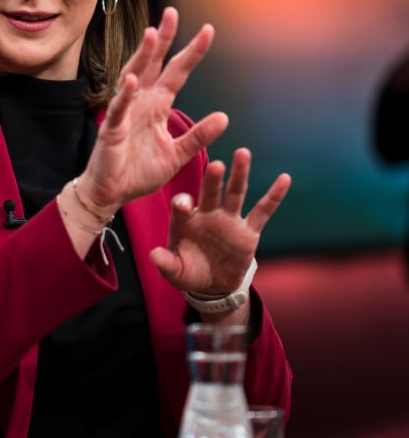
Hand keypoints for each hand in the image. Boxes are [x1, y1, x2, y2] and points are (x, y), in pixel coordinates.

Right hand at [79, 7, 228, 213]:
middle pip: (154, 64)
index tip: (207, 30)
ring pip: (134, 76)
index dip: (191, 52)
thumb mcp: (177, 154)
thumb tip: (225, 117)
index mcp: (158, 105)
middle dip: (164, 39)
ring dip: (143, 56)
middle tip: (172, 13)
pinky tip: (133, 79)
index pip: (177, 72)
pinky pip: (119, 108)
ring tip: (153, 35)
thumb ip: (198, 136)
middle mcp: (142, 102)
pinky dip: (125, 94)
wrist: (112, 193)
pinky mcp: (112, 129)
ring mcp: (125, 112)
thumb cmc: (140, 172)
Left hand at [149, 149, 290, 295]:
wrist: (212, 284)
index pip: (182, 207)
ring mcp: (229, 220)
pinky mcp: (249, 231)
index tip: (182, 203)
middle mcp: (208, 214)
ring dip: (239, 174)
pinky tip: (284, 179)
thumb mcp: (175, 271)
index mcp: (186, 221)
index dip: (182, 204)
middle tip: (216, 164)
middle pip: (211, 192)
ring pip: (236, 193)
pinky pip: (263, 211)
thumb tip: (154, 255)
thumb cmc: (189, 272)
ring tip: (243, 154)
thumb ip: (165, 263)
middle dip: (213, 179)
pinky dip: (274, 196)